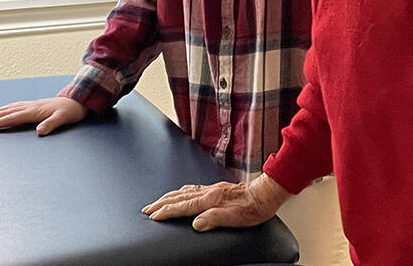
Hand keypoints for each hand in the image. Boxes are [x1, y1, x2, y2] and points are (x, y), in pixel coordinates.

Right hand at [0, 96, 88, 135]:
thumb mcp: (63, 118)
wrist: (79, 101)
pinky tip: (0, 111)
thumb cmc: (71, 111)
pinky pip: (14, 106)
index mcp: (34, 111)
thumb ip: (51, 124)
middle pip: (6, 111)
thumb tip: (39, 131)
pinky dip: (4, 109)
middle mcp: (30, 106)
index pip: (12, 117)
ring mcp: (31, 105)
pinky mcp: (34, 105)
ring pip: (8, 108)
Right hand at [141, 174, 290, 231]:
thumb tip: (196, 223)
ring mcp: (212, 188)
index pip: (183, 206)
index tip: (153, 216)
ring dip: (169, 196)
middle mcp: (209, 192)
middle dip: (161, 203)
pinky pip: (193, 188)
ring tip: (158, 201)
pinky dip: (181, 191)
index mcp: (211, 199)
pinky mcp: (217, 188)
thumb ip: (214, 219)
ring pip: (185, 191)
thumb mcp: (235, 218)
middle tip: (147, 209)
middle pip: (179, 197)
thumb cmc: (253, 208)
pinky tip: (181, 193)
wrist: (265, 194)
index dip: (167, 212)